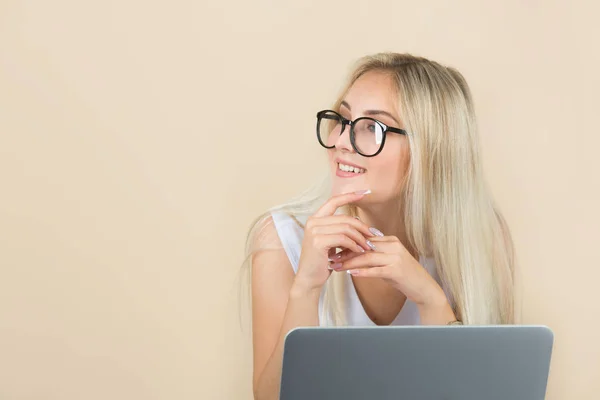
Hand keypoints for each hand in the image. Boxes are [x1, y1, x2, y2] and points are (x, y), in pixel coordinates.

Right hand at [293, 190, 374, 293]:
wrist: (309, 279)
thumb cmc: (322, 262)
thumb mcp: (331, 242)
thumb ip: (340, 230)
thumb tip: (361, 225)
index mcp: (315, 219)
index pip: (333, 201)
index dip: (349, 196)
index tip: (365, 192)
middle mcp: (313, 222)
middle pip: (345, 218)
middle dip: (362, 227)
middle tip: (373, 236)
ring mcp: (314, 231)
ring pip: (346, 228)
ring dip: (360, 238)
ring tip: (368, 247)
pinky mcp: (318, 241)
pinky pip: (343, 238)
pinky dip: (354, 245)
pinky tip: (359, 251)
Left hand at [331, 234, 447, 307]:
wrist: (424, 288)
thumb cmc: (403, 276)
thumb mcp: (387, 261)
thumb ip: (373, 255)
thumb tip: (351, 253)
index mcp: (390, 240)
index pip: (364, 239)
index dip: (347, 244)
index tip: (332, 249)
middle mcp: (393, 245)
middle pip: (364, 246)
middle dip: (345, 252)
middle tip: (330, 258)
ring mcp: (396, 257)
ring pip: (367, 257)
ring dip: (349, 263)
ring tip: (336, 267)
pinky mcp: (397, 270)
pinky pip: (375, 270)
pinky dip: (362, 272)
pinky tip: (350, 274)